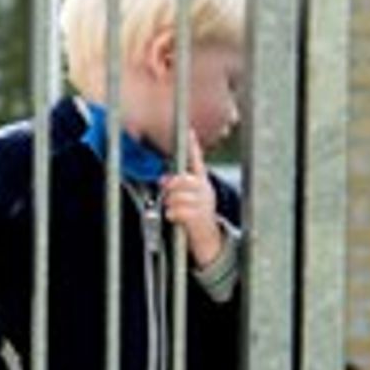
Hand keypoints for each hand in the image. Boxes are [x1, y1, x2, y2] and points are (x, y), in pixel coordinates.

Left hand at [160, 130, 223, 269]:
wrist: (207, 238)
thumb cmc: (192, 215)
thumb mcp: (185, 198)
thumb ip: (175, 187)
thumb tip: (162, 179)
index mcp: (201, 181)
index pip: (197, 161)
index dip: (193, 146)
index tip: (189, 131)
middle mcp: (205, 189)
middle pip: (183, 180)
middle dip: (171, 184)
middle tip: (165, 188)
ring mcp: (204, 203)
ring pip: (178, 196)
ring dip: (169, 202)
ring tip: (171, 208)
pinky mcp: (200, 217)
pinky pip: (178, 210)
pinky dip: (172, 213)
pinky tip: (174, 217)